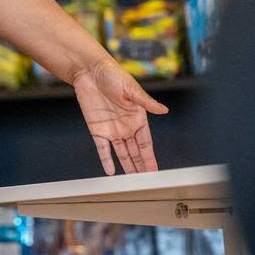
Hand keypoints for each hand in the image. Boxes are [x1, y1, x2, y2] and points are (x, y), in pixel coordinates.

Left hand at [71, 59, 168, 174]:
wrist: (89, 71)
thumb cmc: (112, 74)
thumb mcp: (131, 89)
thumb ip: (146, 102)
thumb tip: (164, 110)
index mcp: (137, 117)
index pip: (146, 143)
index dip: (150, 157)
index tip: (155, 171)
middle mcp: (126, 126)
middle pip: (135, 151)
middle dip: (141, 166)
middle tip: (147, 183)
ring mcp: (111, 129)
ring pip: (121, 153)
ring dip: (127, 166)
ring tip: (132, 182)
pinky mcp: (97, 128)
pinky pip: (102, 148)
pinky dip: (106, 159)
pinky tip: (110, 171)